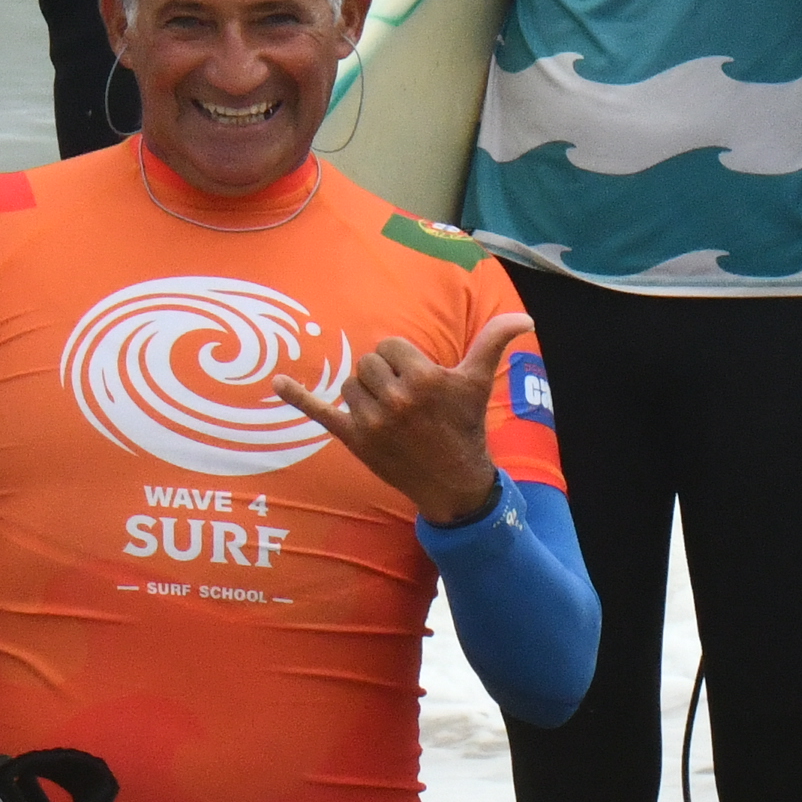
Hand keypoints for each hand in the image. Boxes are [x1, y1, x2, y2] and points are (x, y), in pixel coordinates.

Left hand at [280, 306, 525, 529]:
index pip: (389, 345)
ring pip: (350, 384)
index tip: (417, 379)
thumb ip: (495, 343)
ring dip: (364, 392)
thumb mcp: (479, 383)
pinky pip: (320, 413)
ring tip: (389, 411)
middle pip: (367, 362)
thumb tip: (525, 319)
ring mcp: (372, 422)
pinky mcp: (355, 440)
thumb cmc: (465, 427)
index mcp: (424, 379)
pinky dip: (297, 397)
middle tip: (404, 398)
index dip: (401, 358)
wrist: (453, 482)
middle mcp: (396, 400)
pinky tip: (276, 382)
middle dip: (383, 375)